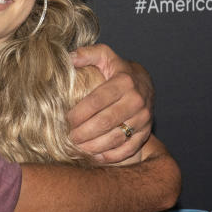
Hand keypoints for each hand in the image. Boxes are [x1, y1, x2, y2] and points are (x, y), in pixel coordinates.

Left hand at [67, 44, 153, 162]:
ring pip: (116, 138)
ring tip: (78, 148)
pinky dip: (111, 156)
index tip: (66, 120)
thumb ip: (87, 54)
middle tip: (69, 138)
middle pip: (106, 121)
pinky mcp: (146, 133)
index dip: (79, 113)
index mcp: (124, 82)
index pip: (97, 100)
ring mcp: (143, 119)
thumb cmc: (118, 70)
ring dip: (95, 146)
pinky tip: (95, 157)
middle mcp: (136, 100)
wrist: (145, 83)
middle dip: (84, 132)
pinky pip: (128, 149)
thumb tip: (68, 57)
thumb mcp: (104, 56)